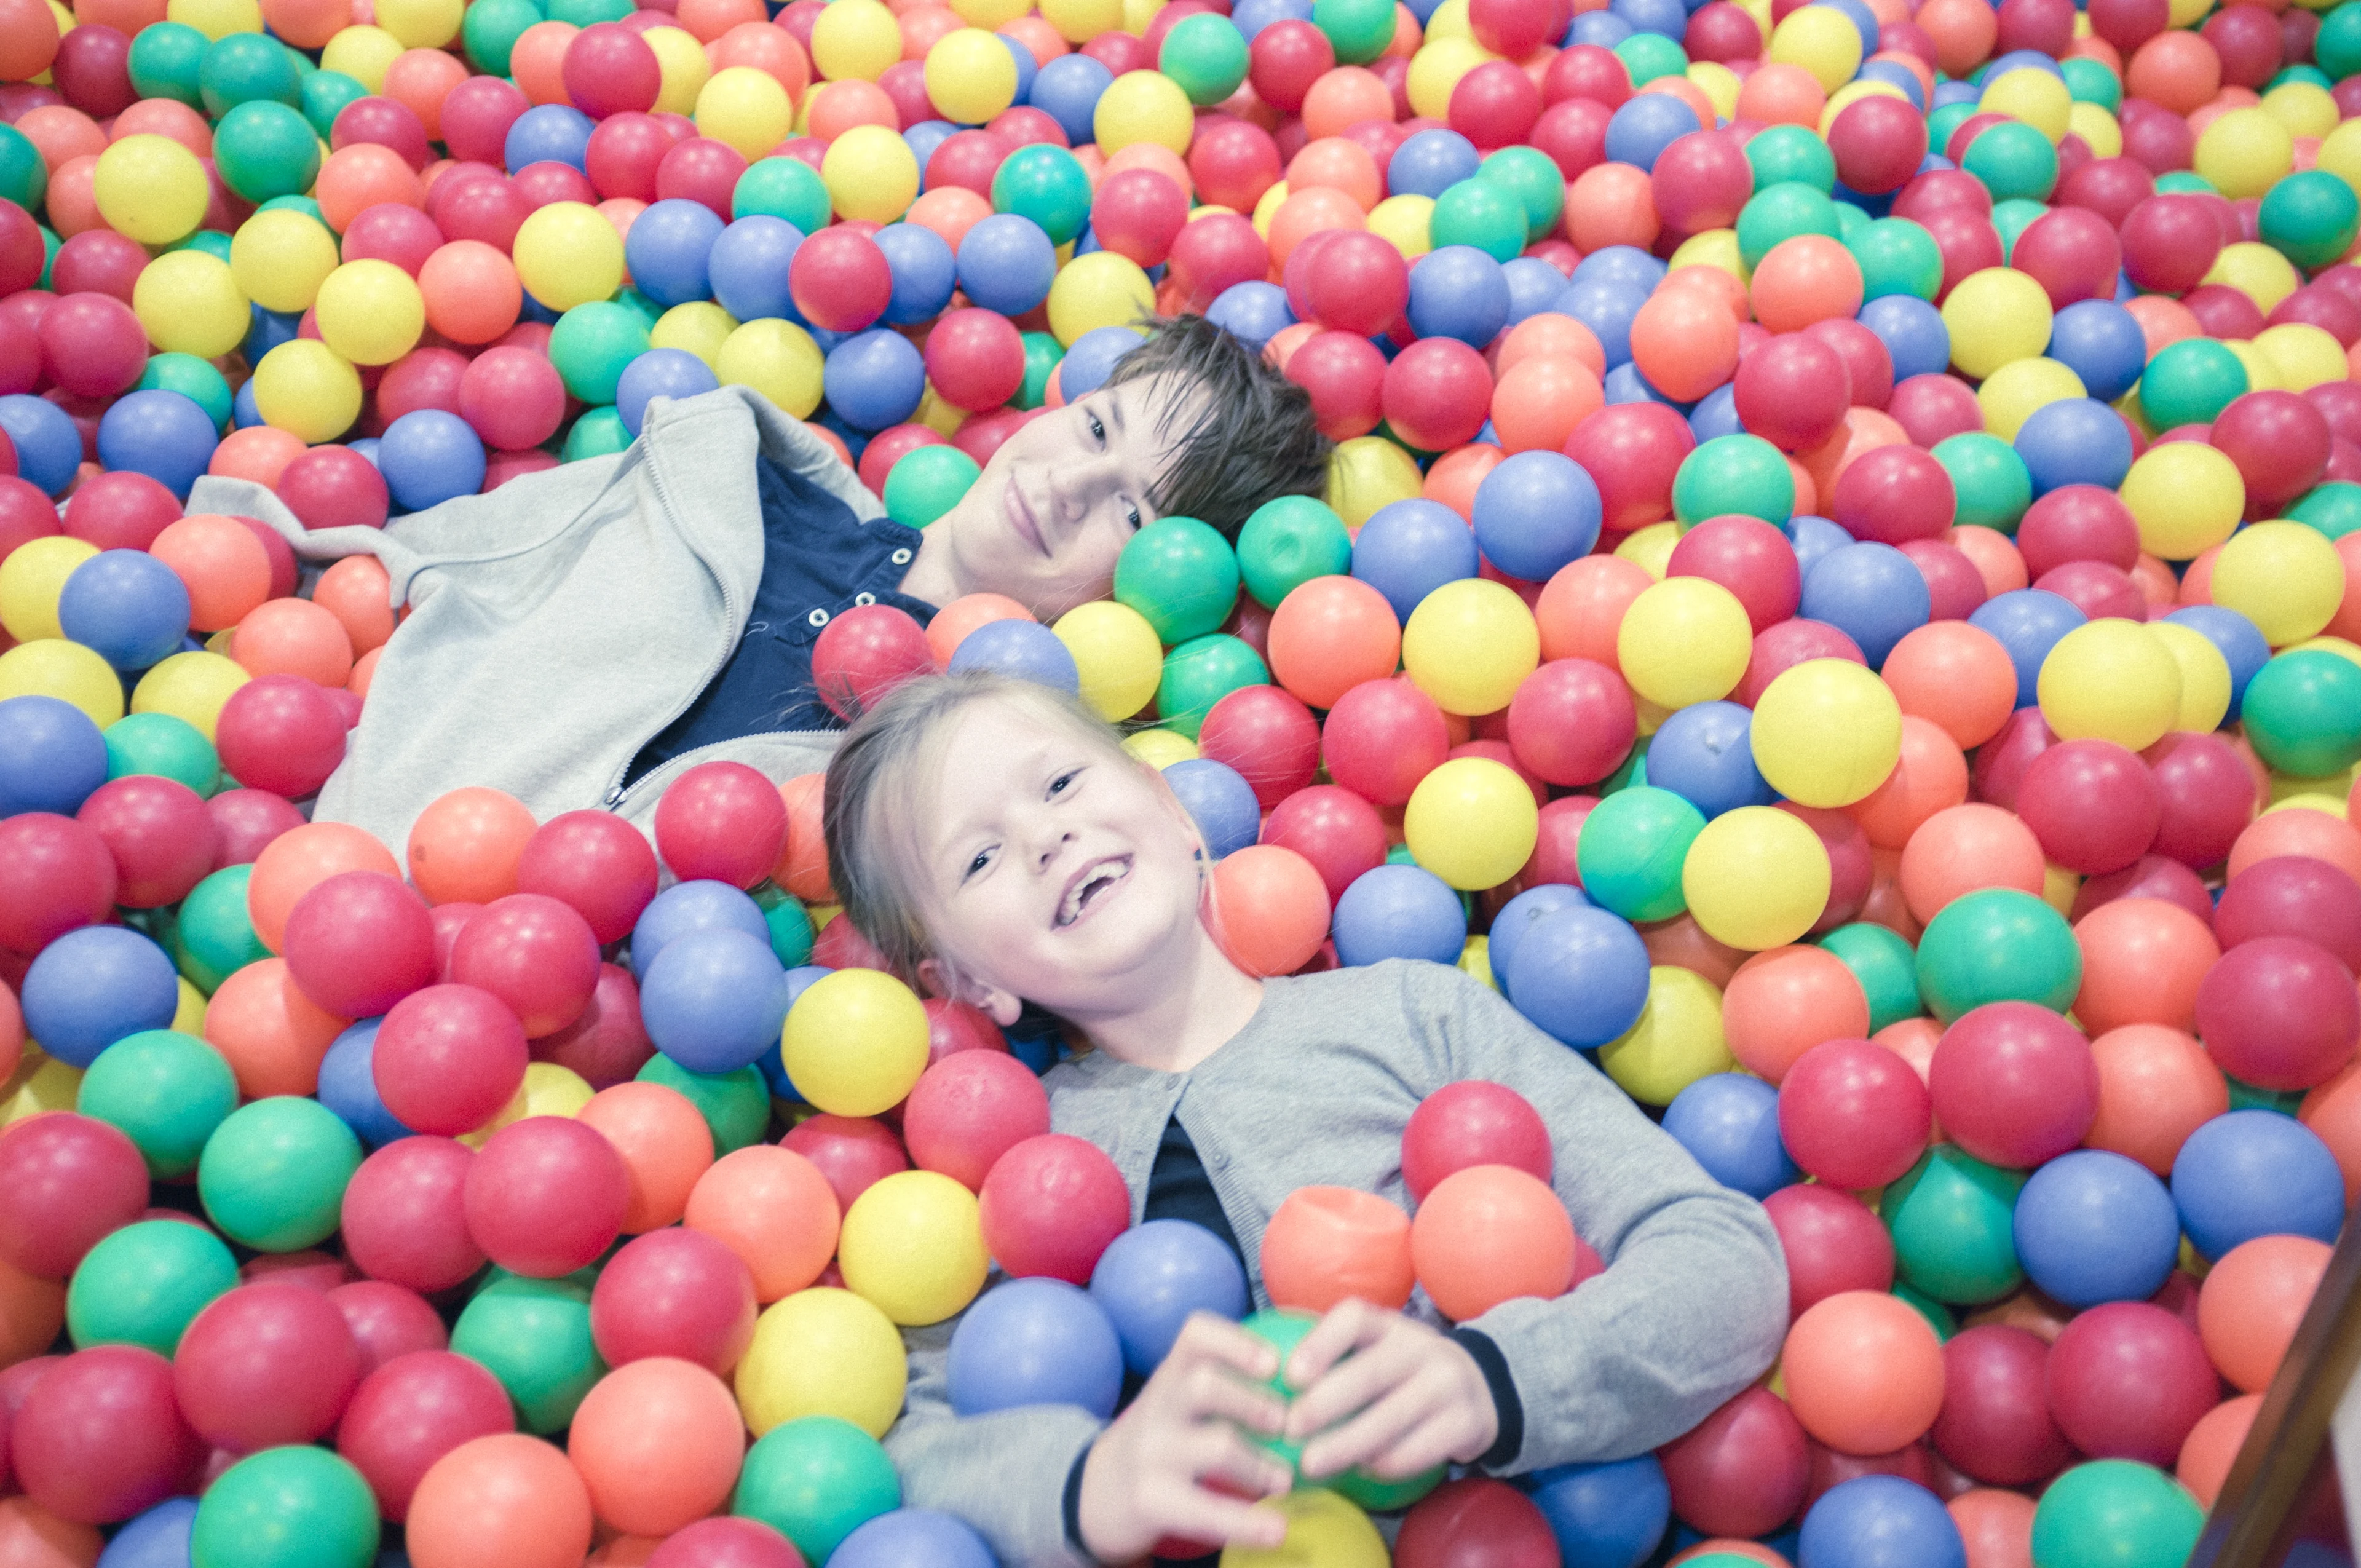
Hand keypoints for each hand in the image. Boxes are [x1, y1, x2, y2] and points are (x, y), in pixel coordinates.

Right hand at [1075, 1313, 1295, 1562]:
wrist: (1095, 1491)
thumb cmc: (1160, 1440)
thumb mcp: (1177, 1401)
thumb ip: (1222, 1385)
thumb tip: (1305, 1379)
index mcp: (1169, 1375)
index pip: (1196, 1336)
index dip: (1236, 1342)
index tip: (1274, 1363)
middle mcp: (1157, 1407)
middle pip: (1203, 1385)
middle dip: (1254, 1402)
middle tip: (1290, 1425)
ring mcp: (1151, 1453)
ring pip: (1215, 1447)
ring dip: (1261, 1464)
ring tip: (1286, 1480)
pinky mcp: (1150, 1500)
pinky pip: (1204, 1510)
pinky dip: (1246, 1522)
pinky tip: (1277, 1530)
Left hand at [1281, 1298, 1499, 1483]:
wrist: (1482, 1388)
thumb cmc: (1403, 1373)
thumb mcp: (1377, 1351)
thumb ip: (1336, 1360)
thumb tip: (1265, 1386)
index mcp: (1390, 1325)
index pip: (1354, 1319)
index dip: (1320, 1343)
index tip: (1290, 1375)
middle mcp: (1422, 1348)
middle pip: (1370, 1373)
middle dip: (1325, 1404)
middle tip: (1289, 1429)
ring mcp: (1448, 1385)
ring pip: (1392, 1418)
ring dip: (1347, 1445)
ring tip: (1312, 1463)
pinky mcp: (1466, 1423)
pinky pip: (1418, 1450)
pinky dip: (1385, 1464)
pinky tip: (1362, 1468)